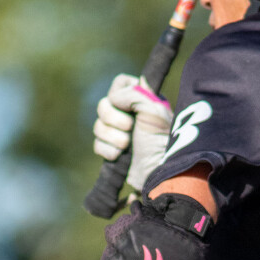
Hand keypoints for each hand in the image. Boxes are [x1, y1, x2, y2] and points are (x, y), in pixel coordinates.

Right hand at [93, 74, 172, 193]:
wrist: (159, 176)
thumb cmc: (161, 143)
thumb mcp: (154, 111)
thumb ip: (135, 95)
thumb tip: (114, 97)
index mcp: (143, 100)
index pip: (121, 83)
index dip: (120, 93)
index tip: (129, 106)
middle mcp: (130, 114)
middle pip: (104, 105)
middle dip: (114, 118)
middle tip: (130, 128)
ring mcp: (120, 133)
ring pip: (98, 126)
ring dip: (112, 136)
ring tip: (126, 145)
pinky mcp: (113, 151)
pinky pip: (98, 144)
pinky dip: (108, 150)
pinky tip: (119, 156)